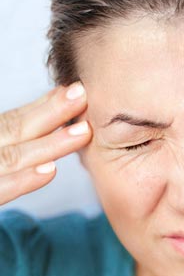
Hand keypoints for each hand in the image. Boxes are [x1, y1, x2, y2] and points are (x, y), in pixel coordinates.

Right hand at [0, 82, 91, 204]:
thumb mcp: (1, 161)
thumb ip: (9, 147)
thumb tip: (44, 141)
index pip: (9, 124)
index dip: (41, 108)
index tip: (69, 93)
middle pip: (9, 132)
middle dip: (48, 113)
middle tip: (82, 94)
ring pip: (6, 157)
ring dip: (46, 145)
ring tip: (82, 131)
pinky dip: (19, 182)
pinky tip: (49, 171)